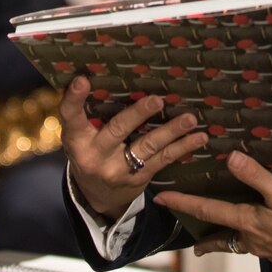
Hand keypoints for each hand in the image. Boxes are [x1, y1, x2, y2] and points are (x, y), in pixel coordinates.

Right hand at [61, 77, 209, 221]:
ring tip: (189, 119)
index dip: (74, 98)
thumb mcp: (81, 136)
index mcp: (77, 138)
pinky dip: (182, 147)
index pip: (71, 115)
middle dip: (138, 114)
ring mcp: (118, 169)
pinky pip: (163, 160)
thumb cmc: (90, 152)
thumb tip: (102, 74)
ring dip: (171, 131)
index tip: (82, 80)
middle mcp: (95, 154)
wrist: (97, 196)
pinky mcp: (139, 178)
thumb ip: (88, 113)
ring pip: (147, 146)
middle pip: (117, 130)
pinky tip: (199, 138)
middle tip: (157, 100)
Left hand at [155, 151, 271, 271]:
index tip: (162, 200)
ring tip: (220, 237)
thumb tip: (230, 159)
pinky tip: (259, 235)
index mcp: (247, 221)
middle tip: (193, 243)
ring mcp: (267, 248)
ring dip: (226, 240)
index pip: (208, 211)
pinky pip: (257, 245)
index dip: (184, 203)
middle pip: (221, 236)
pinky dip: (249, 240)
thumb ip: (256, 176)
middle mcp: (252, 238)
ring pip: (238, 243)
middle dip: (205, 238)